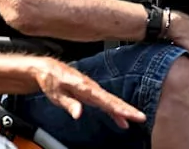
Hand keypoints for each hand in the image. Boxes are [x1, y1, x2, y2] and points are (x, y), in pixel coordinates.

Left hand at [30, 57, 146, 128]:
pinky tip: (120, 120)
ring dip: (124, 110)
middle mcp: (92, 87)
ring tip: (136, 119)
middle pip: (113, 100)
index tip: (129, 114)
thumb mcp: (56, 94)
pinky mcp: (92, 93)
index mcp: (85, 87)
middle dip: (127, 109)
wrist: (48, 69)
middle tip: (140, 117)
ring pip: (112, 101)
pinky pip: (106, 102)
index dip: (118, 108)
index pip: (105, 100)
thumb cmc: (51, 80)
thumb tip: (78, 113)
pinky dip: (114, 111)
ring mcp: (93, 90)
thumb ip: (69, 103)